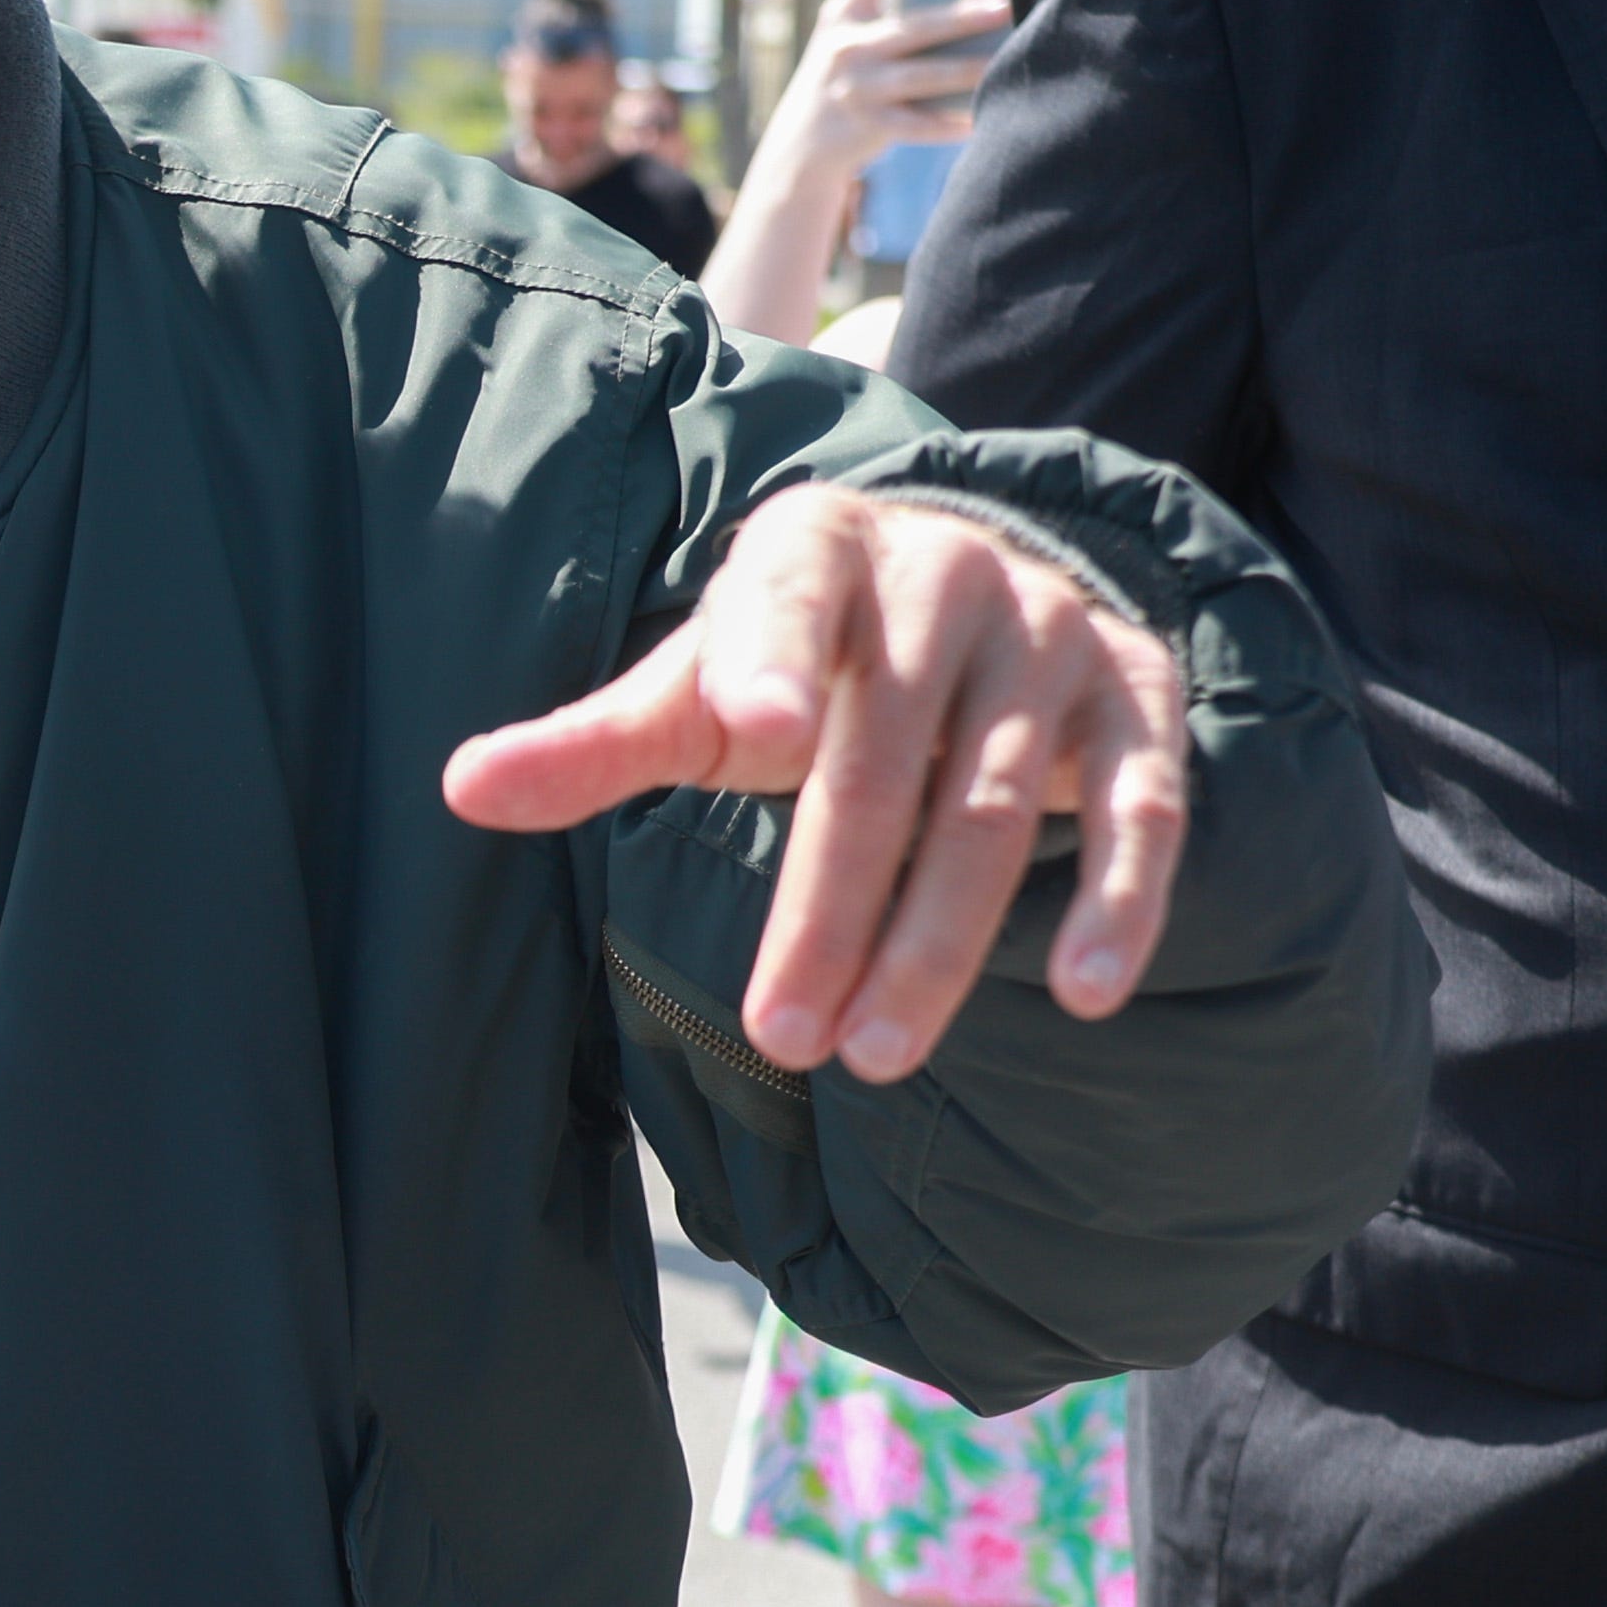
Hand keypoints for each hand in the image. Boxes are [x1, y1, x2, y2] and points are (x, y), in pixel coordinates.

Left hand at [439, 483, 1189, 1066]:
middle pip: (884, 754)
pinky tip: (1082, 995)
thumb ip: (595, 742)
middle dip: (833, 904)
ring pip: (996, 802)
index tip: (745, 732)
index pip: (786, 598)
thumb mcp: (697, 688)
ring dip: (938, 939)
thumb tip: (461, 789)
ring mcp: (1052, 631)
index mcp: (817, 550)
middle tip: (786, 1037)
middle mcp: (946, 574)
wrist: (972, 592)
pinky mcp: (1138, 696)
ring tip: (875, 1056)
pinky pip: (1144, 806)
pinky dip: (1119, 901)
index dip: (767, 658)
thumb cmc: (802, 660)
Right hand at [701, 0, 1000, 337]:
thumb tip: (973, 7)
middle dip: (963, 16)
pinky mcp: (867, 126)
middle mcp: (846, 47)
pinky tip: (977, 121)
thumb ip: (887, 19)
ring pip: (923, 76)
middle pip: (915, 26)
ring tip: (1003, 61)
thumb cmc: (846, 83)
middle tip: (1004, 7)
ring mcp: (856, 89)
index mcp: (842, 15)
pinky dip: (950, 124)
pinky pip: (919, 125)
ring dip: (968, 69)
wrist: (800, 148)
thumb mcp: (847, 42)